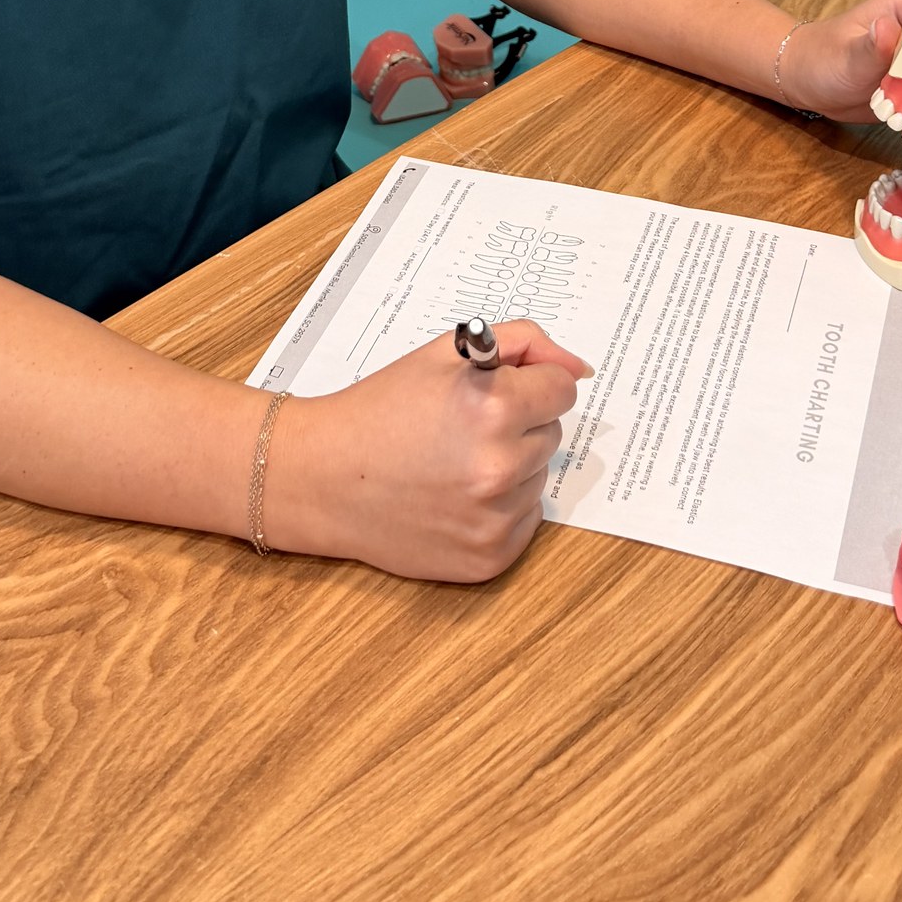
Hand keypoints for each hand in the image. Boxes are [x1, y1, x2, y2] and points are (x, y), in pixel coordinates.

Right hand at [267, 320, 593, 582]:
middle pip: (551, 434)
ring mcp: (495, 518)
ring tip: (451, 464)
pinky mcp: (489, 558)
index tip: (500, 391)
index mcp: (493, 407)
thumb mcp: (445, 355)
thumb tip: (577, 368)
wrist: (324, 477)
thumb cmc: (380, 411)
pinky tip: (454, 497)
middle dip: (518, 426)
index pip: (562, 389)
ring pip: (538, 479)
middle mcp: (500, 466)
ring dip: (510, 468)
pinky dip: (500, 509)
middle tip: (461, 428)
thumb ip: (521, 343)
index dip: (529, 385)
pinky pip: (525, 520)